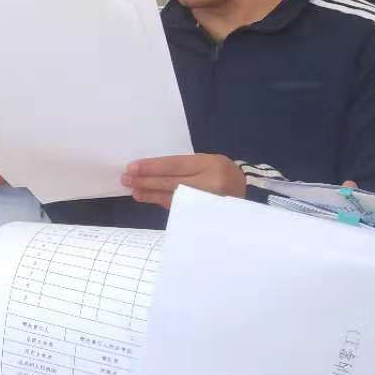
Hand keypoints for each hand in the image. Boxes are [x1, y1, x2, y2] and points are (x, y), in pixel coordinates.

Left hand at [120, 154, 245, 209]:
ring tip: (134, 191)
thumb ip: (184, 165)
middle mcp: (209, 183)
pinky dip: (162, 202)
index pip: (174, 165)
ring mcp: (206, 201)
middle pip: (171, 182)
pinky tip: (149, 198)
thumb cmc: (222, 171)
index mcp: (209, 164)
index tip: (132, 167)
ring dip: (150, 194)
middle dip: (146, 181)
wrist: (249, 190)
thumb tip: (151, 170)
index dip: (152, 167)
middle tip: (126, 179)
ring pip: (173, 197)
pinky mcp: (204, 213)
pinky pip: (179, 207)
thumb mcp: (207, 161)